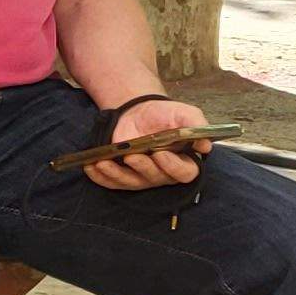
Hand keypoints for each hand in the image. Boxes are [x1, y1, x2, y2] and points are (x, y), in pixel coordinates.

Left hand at [87, 95, 211, 191]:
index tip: (162, 154)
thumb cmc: (165, 115)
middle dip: (143, 168)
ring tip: (104, 162)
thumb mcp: (184, 115)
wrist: (139, 112)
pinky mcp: (122, 174)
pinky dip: (100, 177)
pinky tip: (90, 167)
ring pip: (131, 182)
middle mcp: (163, 173)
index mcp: (183, 162)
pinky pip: (111, 182)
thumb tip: (205, 145)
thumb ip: (197, 127)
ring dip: (116, 174)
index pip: (183, 173)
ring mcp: (141, 176)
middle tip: (132, 156)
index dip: (172, 167)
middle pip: (155, 178)